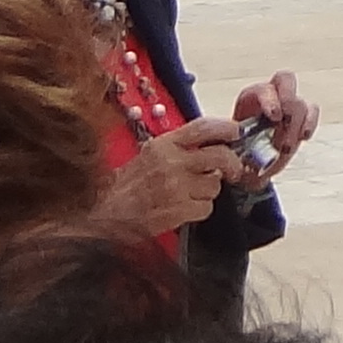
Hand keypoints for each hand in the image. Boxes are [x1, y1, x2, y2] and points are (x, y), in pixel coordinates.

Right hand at [105, 115, 246, 234]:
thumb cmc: (127, 186)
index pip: (203, 128)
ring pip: (215, 186)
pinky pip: (206, 208)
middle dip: (232, 164)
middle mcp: (172, 163)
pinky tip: (186, 209)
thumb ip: (177, 147)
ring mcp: (176, 188)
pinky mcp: (178, 211)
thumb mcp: (150, 154)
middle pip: (220, 156)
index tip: (236, 132)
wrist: (106, 214)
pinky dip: (200, 210)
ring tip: (192, 194)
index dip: (225, 128)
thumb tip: (209, 146)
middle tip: (232, 171)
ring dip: (209, 191)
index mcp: (164, 145)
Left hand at [226, 72, 315, 187]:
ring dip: (296, 124)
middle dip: (288, 97)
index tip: (274, 116)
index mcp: (250, 98)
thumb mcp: (229, 149)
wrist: (248, 168)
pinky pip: (312, 113)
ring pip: (300, 102)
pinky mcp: (303, 118)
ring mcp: (289, 106)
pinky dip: (310, 123)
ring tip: (284, 147)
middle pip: (285, 80)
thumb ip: (236, 146)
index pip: (263, 89)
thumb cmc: (236, 155)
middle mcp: (271, 96)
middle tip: (285, 119)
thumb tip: (238, 151)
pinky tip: (303, 137)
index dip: (270, 100)